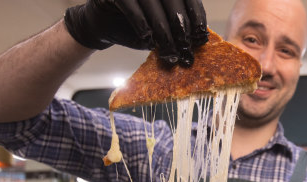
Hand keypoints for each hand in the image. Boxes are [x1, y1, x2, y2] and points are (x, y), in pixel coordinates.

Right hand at [64, 0, 208, 66]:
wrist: (106, 26)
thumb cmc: (139, 27)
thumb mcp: (162, 29)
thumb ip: (179, 30)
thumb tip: (200, 42)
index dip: (196, 16)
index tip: (200, 37)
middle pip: (173, 0)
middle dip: (181, 27)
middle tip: (185, 49)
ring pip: (153, 4)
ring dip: (163, 31)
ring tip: (169, 52)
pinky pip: (131, 7)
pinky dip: (142, 25)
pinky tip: (148, 41)